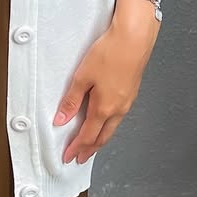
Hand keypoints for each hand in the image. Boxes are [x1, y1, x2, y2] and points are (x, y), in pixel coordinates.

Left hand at [54, 0, 159, 164]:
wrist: (134, 38)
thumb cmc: (111, 53)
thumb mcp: (82, 77)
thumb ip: (71, 101)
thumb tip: (61, 119)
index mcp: (104, 108)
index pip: (87, 136)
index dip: (76, 148)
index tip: (68, 156)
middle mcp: (118, 109)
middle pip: (102, 137)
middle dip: (89, 150)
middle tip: (80, 158)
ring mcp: (127, 102)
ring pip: (112, 128)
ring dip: (100, 140)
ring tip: (91, 145)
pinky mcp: (131, 93)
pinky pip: (118, 118)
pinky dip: (109, 126)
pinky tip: (104, 122)